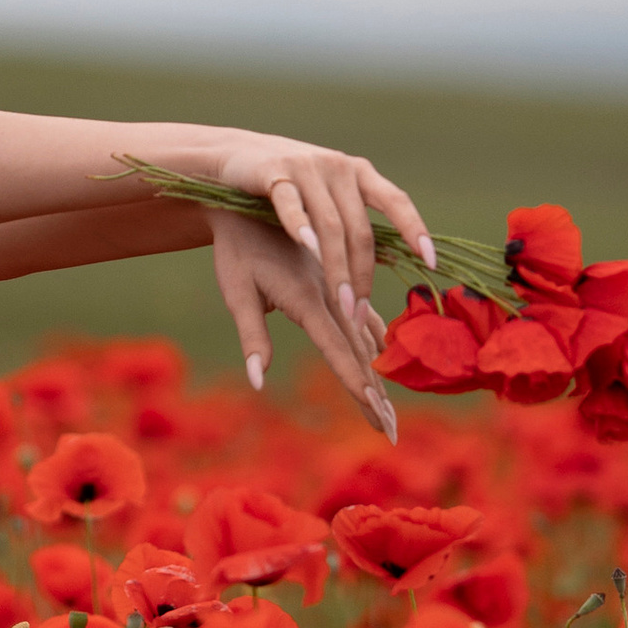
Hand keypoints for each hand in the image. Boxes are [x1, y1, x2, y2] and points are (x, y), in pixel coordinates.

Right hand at [207, 134, 430, 332]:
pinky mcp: (273, 171)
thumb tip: (382, 265)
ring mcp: (306, 168)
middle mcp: (338, 168)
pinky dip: (300, 224)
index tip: (430, 261)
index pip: (396, 200)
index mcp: (358, 174)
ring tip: (341, 303)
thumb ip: (351, 223)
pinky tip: (306, 247)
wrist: (234, 152)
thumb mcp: (327, 198)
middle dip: (362, 276)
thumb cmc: (289, 183)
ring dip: (337, 268)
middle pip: (359, 230)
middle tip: (359, 314)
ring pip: (330, 224)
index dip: (414, 228)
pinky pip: (290, 202)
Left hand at [207, 211, 396, 438]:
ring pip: (366, 334)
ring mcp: (338, 284)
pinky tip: (384, 358)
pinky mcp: (337, 277)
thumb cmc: (236, 246)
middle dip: (376, 393)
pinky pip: (363, 312)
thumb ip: (253, 334)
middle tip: (390, 432)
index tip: (377, 417)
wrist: (252, 196)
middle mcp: (331, 292)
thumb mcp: (237, 288)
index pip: (338, 351)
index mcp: (306, 297)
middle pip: (360, 351)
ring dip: (379, 372)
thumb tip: (258, 380)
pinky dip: (374, 340)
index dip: (357, 385)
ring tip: (388, 409)